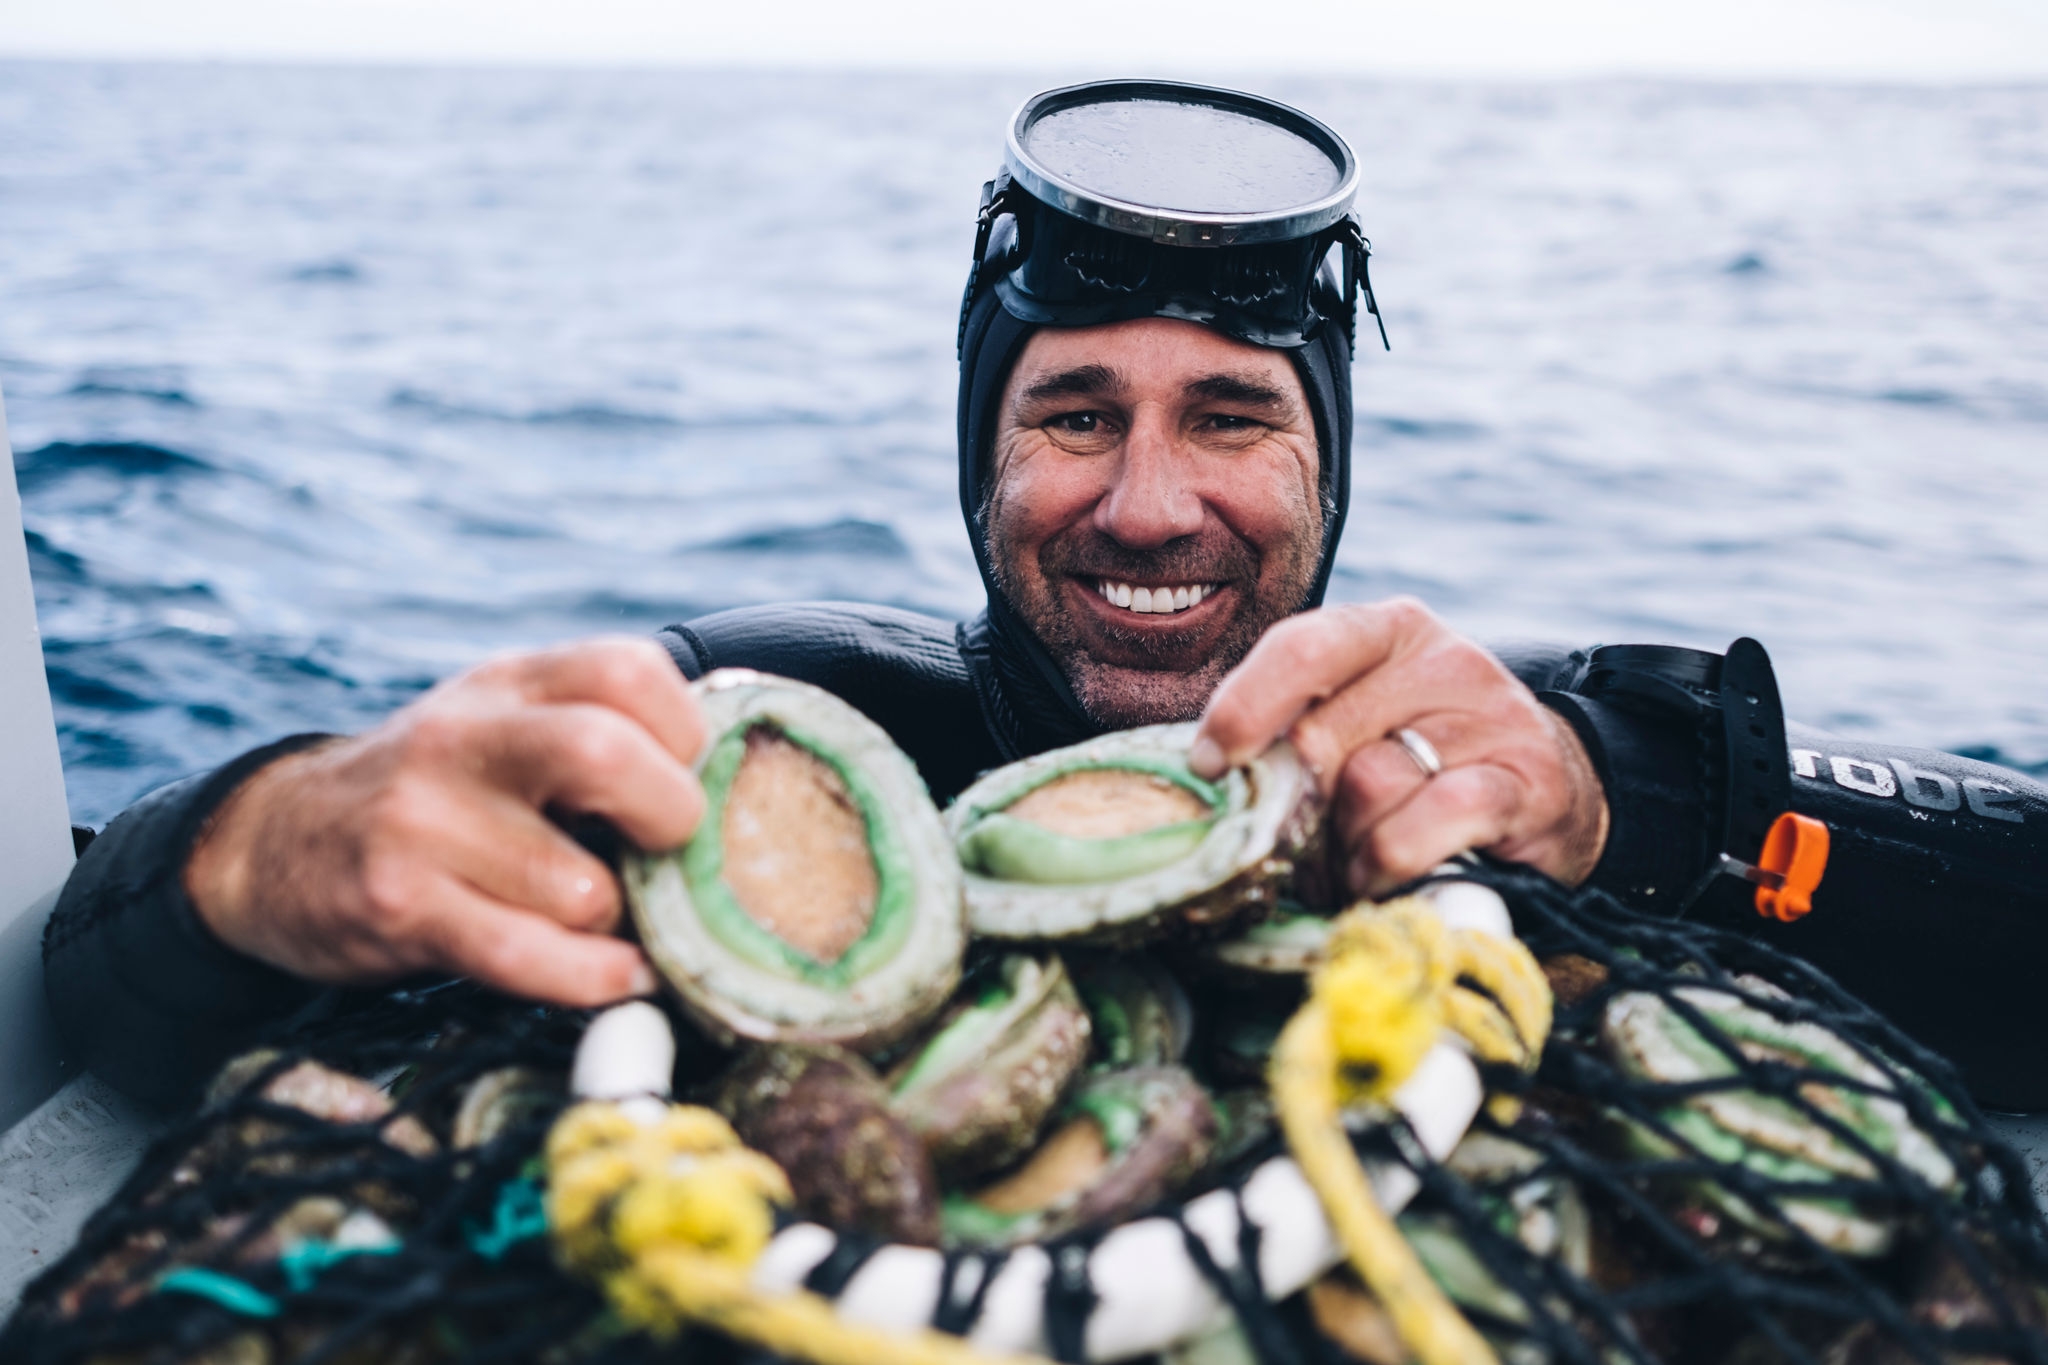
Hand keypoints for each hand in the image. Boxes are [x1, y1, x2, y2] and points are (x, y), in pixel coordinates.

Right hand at [185, 637, 705, 1006]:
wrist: (276, 843)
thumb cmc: (438, 789)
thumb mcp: (506, 724)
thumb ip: (602, 730)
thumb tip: (736, 787)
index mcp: (510, 682)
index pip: (628, 672)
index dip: (686, 731)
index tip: (689, 778)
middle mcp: (464, 738)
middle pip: (605, 753)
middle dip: (668, 816)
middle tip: (671, 853)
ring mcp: (424, 822)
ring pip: (581, 887)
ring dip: (624, 923)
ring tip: (623, 925)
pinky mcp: (401, 906)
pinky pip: (531, 956)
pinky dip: (595, 979)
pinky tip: (618, 977)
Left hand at [1191, 599, 1607, 897]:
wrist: (1550, 795)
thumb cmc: (1424, 766)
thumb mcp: (1357, 730)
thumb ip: (1294, 737)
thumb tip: (1207, 778)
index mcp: (1386, 631)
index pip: (1302, 647)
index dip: (1244, 706)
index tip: (1210, 761)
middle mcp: (1443, 658)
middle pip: (1325, 734)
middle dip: (1297, 807)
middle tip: (1299, 844)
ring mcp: (1490, 717)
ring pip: (1371, 783)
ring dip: (1345, 843)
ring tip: (1352, 861)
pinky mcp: (1527, 782)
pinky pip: (1431, 819)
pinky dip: (1392, 858)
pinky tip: (1384, 875)